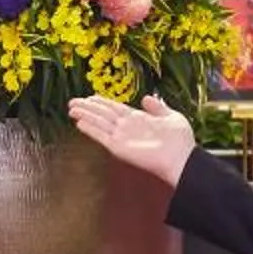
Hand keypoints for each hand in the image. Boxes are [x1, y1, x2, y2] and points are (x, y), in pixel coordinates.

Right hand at [68, 94, 198, 186]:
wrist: (181, 157)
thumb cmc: (180, 139)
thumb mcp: (171, 116)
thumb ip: (157, 107)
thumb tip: (146, 97)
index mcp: (138, 118)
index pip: (115, 108)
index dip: (102, 102)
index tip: (89, 96)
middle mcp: (127, 127)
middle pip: (103, 114)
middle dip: (88, 107)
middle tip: (72, 102)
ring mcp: (122, 137)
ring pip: (99, 123)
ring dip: (85, 115)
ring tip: (71, 109)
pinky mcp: (119, 148)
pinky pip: (102, 137)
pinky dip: (91, 130)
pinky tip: (80, 123)